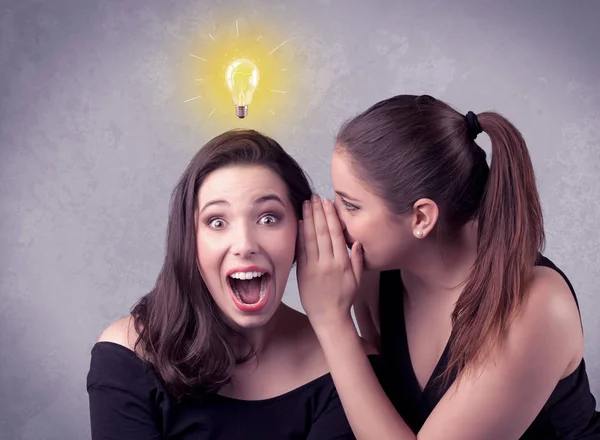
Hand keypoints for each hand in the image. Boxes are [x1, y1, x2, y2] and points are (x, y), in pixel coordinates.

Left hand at [296, 195, 363, 329]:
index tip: (327, 203)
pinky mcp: (303, 272)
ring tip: (306, 204)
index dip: (331, 217)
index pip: (336, 234)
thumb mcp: (357, 280)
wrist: (329, 317)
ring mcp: (314, 267)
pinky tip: (299, 222)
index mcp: (342, 263)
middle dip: (318, 212)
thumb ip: (357, 260)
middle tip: (314, 197)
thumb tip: (357, 241)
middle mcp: (328, 263)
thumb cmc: (344, 299)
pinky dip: (300, 235)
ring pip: (311, 238)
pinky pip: (301, 250)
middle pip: (322, 232)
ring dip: (308, 219)